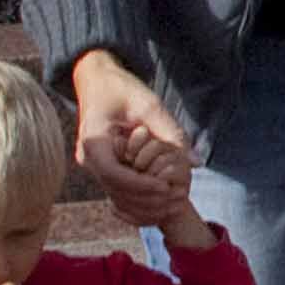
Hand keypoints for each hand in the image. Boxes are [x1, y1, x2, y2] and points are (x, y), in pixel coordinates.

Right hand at [66, 55, 195, 207]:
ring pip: (117, 193)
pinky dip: (140, 195)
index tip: (166, 187)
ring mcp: (94, 164)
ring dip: (144, 202)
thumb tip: (195, 162)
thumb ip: (171, 132)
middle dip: (146, 198)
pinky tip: (164, 197)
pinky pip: (119, 187)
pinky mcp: (103, 165)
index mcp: (94, 141)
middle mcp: (89, 157)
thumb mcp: (149, 106)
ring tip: (174, 201)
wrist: (99, 83)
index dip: (141, 185)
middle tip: (177, 199)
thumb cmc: (123, 89)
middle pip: (115, 189)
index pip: (114, 174)